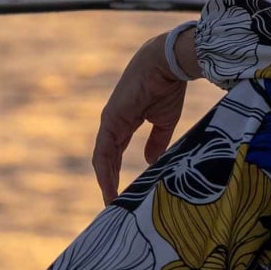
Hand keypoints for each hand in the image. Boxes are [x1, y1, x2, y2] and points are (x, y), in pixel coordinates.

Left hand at [91, 32, 186, 204]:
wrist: (168, 64)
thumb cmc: (167, 86)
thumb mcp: (164, 121)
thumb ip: (157, 141)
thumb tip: (150, 161)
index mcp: (124, 121)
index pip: (114, 152)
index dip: (115, 173)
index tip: (120, 195)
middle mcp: (113, 122)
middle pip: (106, 158)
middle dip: (109, 182)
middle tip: (113, 206)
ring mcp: (110, 121)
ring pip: (103, 158)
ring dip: (105, 181)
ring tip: (111, 203)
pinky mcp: (111, 120)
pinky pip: (104, 151)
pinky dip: (105, 171)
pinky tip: (109, 187)